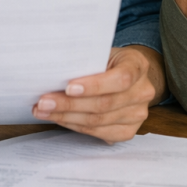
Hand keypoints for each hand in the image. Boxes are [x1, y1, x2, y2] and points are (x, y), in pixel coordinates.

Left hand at [31, 45, 163, 142]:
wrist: (128, 76)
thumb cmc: (108, 62)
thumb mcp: (101, 54)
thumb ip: (87, 63)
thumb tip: (54, 74)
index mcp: (138, 65)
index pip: (120, 78)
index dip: (94, 85)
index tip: (68, 87)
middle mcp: (143, 91)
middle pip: (104, 104)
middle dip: (69, 105)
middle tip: (43, 103)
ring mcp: (138, 114)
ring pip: (98, 121)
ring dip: (67, 118)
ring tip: (44, 111)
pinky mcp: (128, 131)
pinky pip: (99, 132)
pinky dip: (75, 126)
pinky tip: (60, 119)